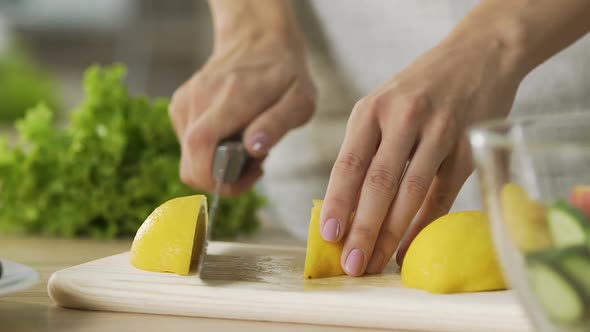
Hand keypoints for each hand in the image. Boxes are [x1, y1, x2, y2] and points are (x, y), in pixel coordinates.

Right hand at [169, 32, 314, 195]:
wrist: (256, 39)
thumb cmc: (285, 74)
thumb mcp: (300, 100)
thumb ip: (277, 124)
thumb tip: (252, 148)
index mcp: (230, 97)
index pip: (201, 147)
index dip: (218, 178)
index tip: (251, 175)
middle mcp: (200, 99)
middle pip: (190, 165)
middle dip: (222, 179)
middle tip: (255, 164)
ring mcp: (185, 102)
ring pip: (190, 159)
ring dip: (218, 164)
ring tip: (248, 144)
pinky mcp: (180, 107)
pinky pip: (189, 147)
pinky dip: (211, 152)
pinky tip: (233, 135)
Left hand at [321, 35, 523, 275]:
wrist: (479, 54)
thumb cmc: (421, 87)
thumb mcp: (383, 104)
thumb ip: (366, 146)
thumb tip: (346, 203)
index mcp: (372, 109)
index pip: (349, 163)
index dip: (337, 202)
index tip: (328, 235)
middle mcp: (404, 118)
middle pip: (378, 183)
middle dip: (363, 229)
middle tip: (352, 265)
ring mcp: (439, 131)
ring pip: (411, 192)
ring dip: (392, 234)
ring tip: (377, 263)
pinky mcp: (469, 145)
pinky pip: (443, 193)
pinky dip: (424, 225)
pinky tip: (409, 247)